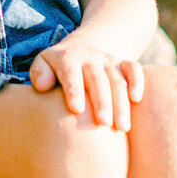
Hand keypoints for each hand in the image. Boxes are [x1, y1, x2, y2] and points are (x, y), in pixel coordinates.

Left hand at [29, 32, 143, 129]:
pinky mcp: (123, 63)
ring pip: (117, 79)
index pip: (71, 72)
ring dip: (121, 102)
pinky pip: (133, 69)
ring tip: (122, 127)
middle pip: (97, 78)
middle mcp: (89, 57)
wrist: (79, 50)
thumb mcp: (42, 64)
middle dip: (102, 101)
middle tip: (103, 124)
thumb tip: (43, 86)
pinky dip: (137, 82)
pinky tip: (136, 100)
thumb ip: (39, 74)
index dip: (74, 89)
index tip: (76, 110)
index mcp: (67, 58)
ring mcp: (108, 60)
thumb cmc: (56, 68)